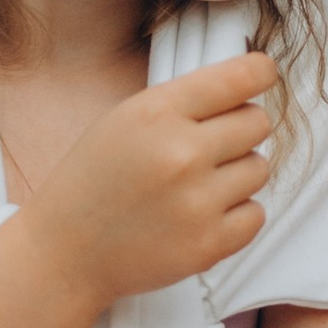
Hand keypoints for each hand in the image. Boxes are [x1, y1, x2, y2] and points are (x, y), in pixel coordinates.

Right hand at [21, 53, 278, 310]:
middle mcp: (181, 153)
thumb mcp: (124, 120)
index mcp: (156, 113)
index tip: (264, 75)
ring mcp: (197, 202)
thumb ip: (182, 102)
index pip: (240, 77)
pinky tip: (200, 214)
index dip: (259, 73)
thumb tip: (243, 85)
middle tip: (208, 147)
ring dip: (236, 175)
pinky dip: (235, 215)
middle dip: (239, 131)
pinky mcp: (208, 244)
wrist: (63, 254)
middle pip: (258, 122)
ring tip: (195, 186)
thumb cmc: (91, 185)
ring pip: (260, 168)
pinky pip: (256, 214)